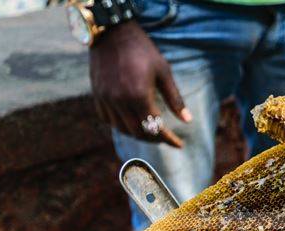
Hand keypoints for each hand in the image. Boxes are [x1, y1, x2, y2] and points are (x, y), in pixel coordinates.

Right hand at [90, 22, 191, 147]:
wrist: (111, 32)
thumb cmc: (142, 50)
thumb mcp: (164, 72)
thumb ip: (175, 99)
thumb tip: (188, 121)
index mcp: (139, 95)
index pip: (156, 128)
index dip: (169, 139)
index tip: (179, 144)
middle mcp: (120, 101)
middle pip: (138, 133)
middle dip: (154, 138)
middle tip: (165, 137)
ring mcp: (106, 99)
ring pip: (122, 129)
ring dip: (137, 133)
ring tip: (150, 131)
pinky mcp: (97, 94)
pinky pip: (107, 119)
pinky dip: (120, 125)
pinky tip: (130, 121)